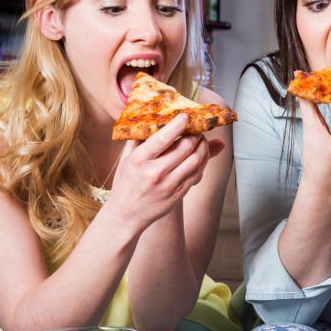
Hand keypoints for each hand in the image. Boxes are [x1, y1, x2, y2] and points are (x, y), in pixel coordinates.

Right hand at [107, 114, 216, 228]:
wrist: (126, 214)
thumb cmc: (127, 181)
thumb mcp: (128, 157)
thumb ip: (142, 137)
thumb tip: (159, 118)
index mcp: (140, 159)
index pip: (163, 138)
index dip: (178, 125)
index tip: (186, 116)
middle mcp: (155, 172)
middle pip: (186, 147)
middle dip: (196, 135)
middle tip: (198, 129)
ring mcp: (169, 185)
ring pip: (196, 160)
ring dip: (204, 146)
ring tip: (202, 141)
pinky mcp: (178, 195)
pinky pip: (197, 174)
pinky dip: (202, 161)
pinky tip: (200, 156)